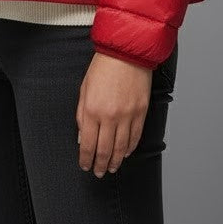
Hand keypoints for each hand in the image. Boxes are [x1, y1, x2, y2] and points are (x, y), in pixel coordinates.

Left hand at [75, 52, 152, 176]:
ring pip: (121, 148)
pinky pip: (135, 137)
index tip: (85, 165)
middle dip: (100, 165)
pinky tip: (125, 152)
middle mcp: (110, 116)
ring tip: (112, 167)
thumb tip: (82, 136)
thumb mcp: (84, 89)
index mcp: (92, 109)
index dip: (86, 159)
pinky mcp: (141, 112)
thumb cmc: (103, 66)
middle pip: (105, 150)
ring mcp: (127, 115)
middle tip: (99, 172)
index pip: (88, 145)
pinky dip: (130, 148)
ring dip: (115, 161)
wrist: (126, 51)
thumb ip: (82, 115)